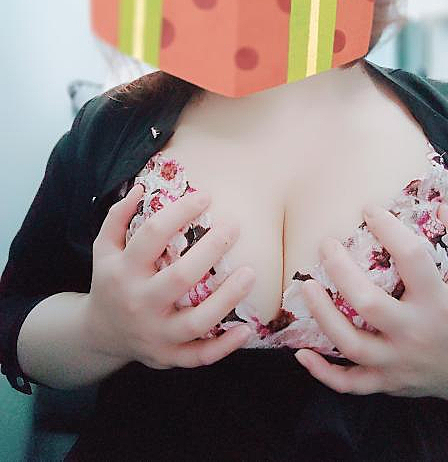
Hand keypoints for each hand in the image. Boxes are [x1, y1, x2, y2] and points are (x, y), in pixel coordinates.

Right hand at [83, 185, 254, 368]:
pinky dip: (223, 347)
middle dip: (210, 250)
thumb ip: (117, 217)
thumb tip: (141, 188)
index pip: (152, 235)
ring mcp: (154, 334)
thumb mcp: (104, 248)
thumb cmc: (111, 281)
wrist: (98, 334)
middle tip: (234, 226)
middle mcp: (139, 303)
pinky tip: (246, 330)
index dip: (180, 212)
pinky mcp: (167, 357)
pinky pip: (199, 357)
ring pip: (195, 321)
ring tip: (251, 272)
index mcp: (123, 271)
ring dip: (226, 298)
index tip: (206, 196)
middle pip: (179, 277)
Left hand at [295, 203, 447, 406]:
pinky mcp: (387, 382)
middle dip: (342, 272)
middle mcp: (416, 333)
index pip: (412, 258)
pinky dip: (324, 373)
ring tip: (307, 287)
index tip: (369, 210)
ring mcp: (398, 362)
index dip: (388, 229)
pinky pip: (350, 384)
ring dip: (323, 316)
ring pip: (351, 345)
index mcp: (440, 302)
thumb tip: (441, 206)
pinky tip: (302, 354)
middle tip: (326, 245)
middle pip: (370, 304)